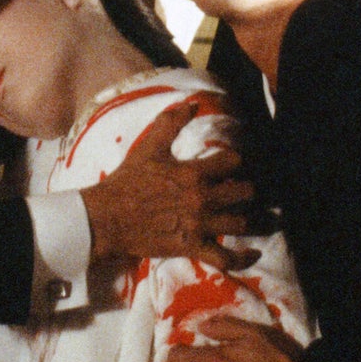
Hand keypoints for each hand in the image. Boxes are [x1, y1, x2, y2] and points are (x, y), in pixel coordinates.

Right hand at [79, 99, 253, 270]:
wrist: (107, 218)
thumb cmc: (127, 181)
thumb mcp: (148, 147)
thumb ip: (171, 123)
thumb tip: (193, 103)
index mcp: (192, 173)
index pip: (232, 162)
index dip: (236, 161)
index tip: (233, 164)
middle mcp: (201, 199)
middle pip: (243, 193)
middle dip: (246, 189)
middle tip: (243, 189)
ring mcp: (198, 226)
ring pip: (239, 223)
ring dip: (247, 218)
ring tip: (247, 214)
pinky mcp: (192, 247)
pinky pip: (225, 258)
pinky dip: (242, 258)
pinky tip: (253, 253)